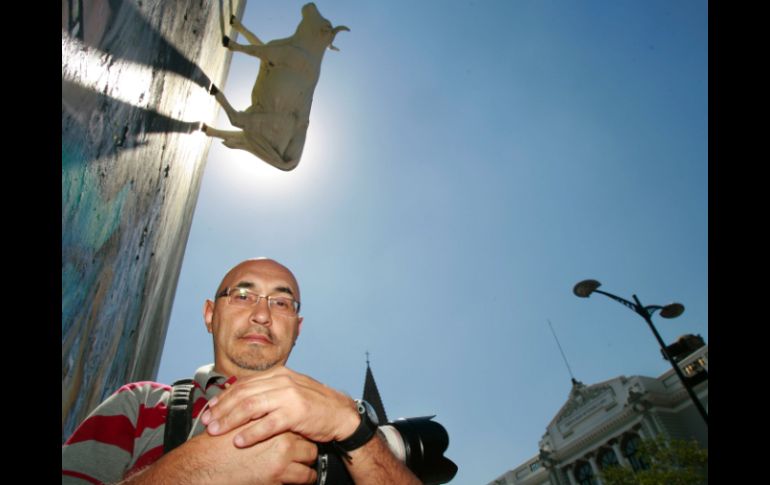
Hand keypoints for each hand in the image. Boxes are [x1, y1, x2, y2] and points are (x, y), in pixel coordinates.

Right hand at [179, 429, 317, 484]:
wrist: (202, 468)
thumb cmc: (215, 449)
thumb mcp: (236, 424)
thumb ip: (252, 418)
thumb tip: (263, 418)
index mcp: (270, 420)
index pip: (295, 418)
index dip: (296, 425)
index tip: (300, 429)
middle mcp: (279, 435)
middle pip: (307, 435)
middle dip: (306, 441)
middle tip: (304, 445)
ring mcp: (282, 456)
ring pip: (310, 455)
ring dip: (308, 459)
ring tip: (304, 462)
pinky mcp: (280, 475)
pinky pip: (305, 476)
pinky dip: (306, 477)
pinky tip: (303, 477)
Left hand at [201, 366, 359, 447]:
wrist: (340, 414)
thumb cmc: (313, 406)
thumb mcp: (289, 391)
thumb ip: (267, 392)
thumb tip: (239, 397)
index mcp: (278, 374)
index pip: (243, 383)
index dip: (223, 397)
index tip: (209, 410)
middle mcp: (282, 381)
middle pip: (242, 394)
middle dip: (221, 409)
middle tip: (206, 422)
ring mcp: (290, 395)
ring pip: (251, 406)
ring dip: (230, 420)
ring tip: (216, 431)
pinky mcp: (297, 413)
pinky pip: (268, 424)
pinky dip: (251, 433)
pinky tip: (239, 441)